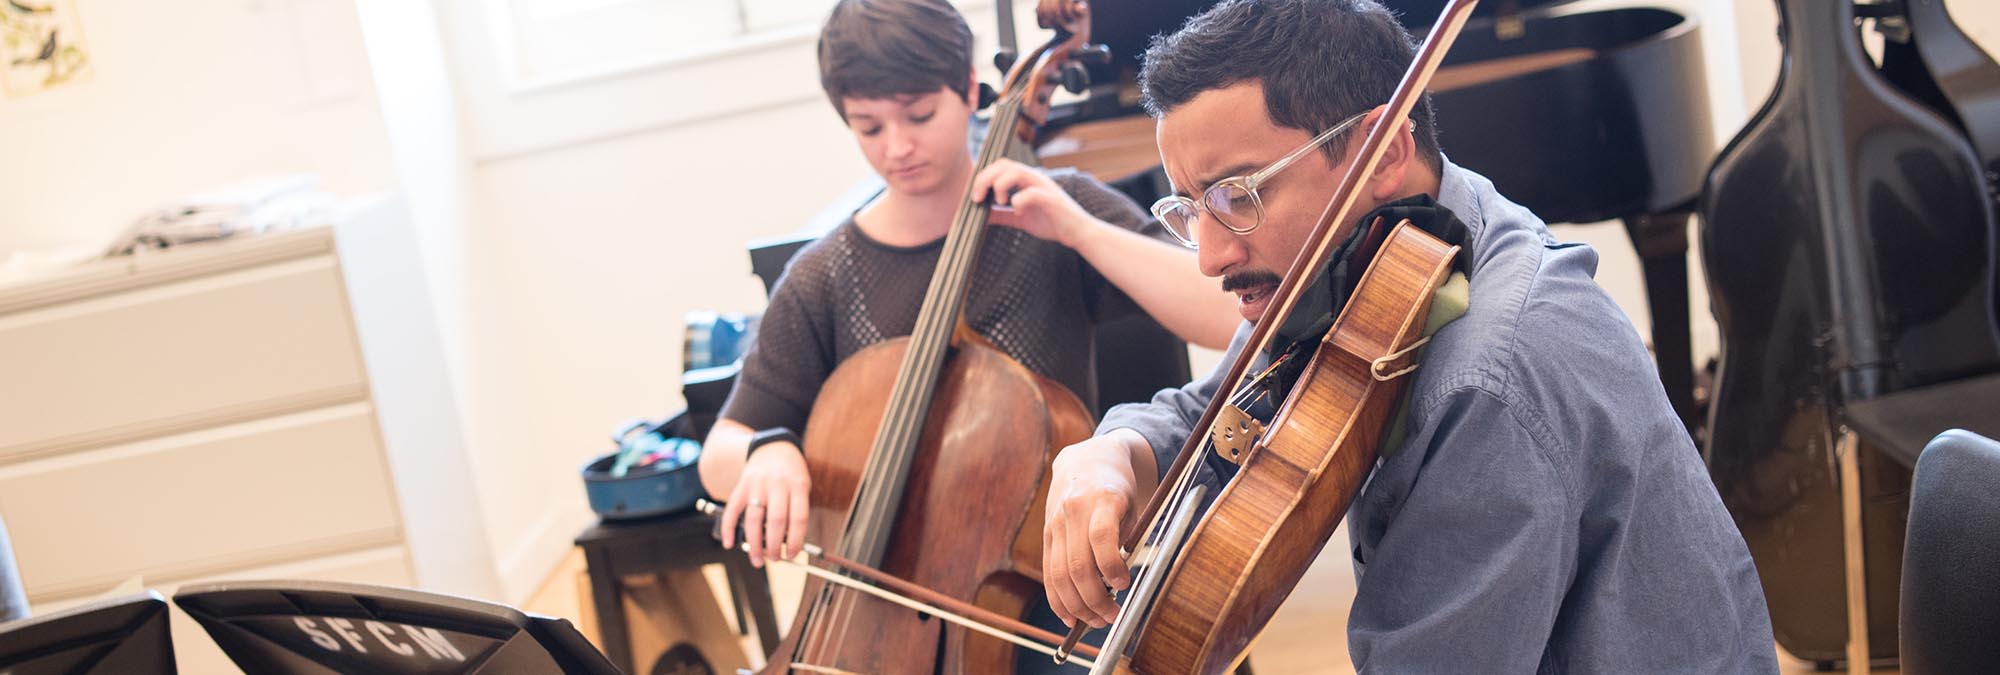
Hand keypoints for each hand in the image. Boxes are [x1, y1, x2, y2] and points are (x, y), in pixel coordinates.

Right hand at [718, 442, 809, 566]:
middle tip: (775, 559)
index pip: (798, 518)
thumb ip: (796, 511)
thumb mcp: (802, 487)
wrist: (773, 447)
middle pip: (775, 521)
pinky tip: (729, 543)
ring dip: (754, 543)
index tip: (792, 555)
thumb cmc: (790, 474)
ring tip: (757, 559)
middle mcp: (777, 484)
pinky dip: (728, 528)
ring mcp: (757, 485)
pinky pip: (732, 509)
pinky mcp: (741, 486)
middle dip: (774, 545)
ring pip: (754, 519)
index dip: (796, 540)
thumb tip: (787, 545)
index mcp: (797, 485)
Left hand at [972, 158, 1090, 245]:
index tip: (974, 195)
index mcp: (1026, 179)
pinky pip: (1031, 193)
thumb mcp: (1019, 219)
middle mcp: (1034, 178)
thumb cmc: (1052, 223)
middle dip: (985, 179)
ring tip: (1000, 203)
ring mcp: (1044, 186)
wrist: (1078, 232)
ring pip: (1016, 171)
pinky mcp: (1051, 199)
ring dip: (1000, 186)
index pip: (1000, 165)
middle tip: (978, 199)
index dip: (983, 176)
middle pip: (1004, 164)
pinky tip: (1018, 212)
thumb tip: (980, 216)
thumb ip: (1001, 215)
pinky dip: (1019, 201)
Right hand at [1043, 435, 1140, 627]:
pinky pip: (1048, 573)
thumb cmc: (1117, 487)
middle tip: (1112, 617)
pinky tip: (1070, 617)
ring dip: (1078, 606)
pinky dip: (1058, 600)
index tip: (1124, 584)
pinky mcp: (1046, 535)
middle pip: (1077, 564)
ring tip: (1097, 621)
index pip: (1101, 536)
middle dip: (1095, 598)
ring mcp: (1055, 524)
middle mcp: (1072, 511)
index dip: (1111, 565)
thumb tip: (1119, 584)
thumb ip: (1126, 539)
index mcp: (1101, 498)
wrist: (1086, 460)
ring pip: (1059, 574)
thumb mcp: (1132, 504)